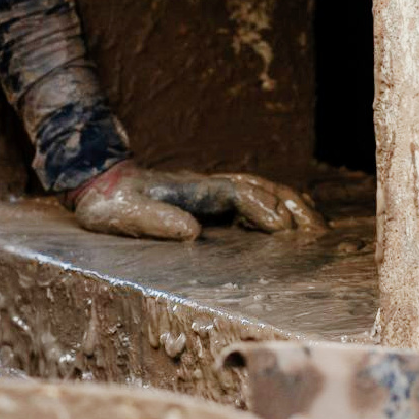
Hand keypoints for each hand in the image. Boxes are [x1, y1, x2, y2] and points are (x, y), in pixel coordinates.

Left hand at [64, 161, 325, 240]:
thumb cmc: (110, 204)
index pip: (236, 194)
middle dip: (291, 206)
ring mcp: (211, 193)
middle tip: (319, 231)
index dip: (261, 209)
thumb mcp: (125, 214)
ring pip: (261, 192)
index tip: (282, 229)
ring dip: (291, 206)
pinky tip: (292, 228)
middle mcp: (208, 187)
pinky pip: (252, 203)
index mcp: (192, 189)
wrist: (99, 186)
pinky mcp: (211, 203)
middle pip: (260, 188)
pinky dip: (277, 211)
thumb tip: (191, 232)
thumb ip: (155, 221)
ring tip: (319, 229)